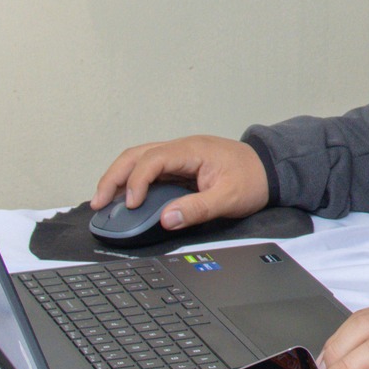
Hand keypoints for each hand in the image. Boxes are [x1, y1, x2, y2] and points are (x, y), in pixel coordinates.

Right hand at [90, 134, 268, 231]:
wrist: (270, 169)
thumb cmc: (252, 180)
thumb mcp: (229, 198)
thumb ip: (198, 209)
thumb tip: (166, 219)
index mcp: (192, 151)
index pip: (153, 160)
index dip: (136, 182)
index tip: (130, 205)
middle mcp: (181, 148)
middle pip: (136, 154)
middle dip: (113, 177)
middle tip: (97, 202)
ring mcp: (179, 155)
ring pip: (138, 158)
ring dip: (118, 177)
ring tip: (102, 200)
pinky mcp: (179, 165)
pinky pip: (148, 168)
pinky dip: (131, 180)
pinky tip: (122, 197)